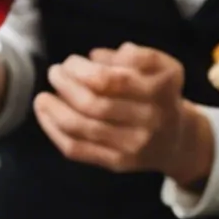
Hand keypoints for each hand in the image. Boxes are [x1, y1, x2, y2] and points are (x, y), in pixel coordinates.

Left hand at [30, 44, 212, 182]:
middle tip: (54, 73)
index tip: (70, 62)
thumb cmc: (158, 94)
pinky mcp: (118, 163)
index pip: (113, 80)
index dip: (83, 70)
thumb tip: (94, 58)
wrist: (176, 139)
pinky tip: (45, 115)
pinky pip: (77, 149)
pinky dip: (54, 131)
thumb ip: (133, 55)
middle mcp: (151, 119)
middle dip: (66, 86)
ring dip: (54, 110)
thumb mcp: (159, 67)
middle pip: (95, 105)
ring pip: (82, 128)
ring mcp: (134, 145)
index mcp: (161, 90)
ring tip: (42, 96)